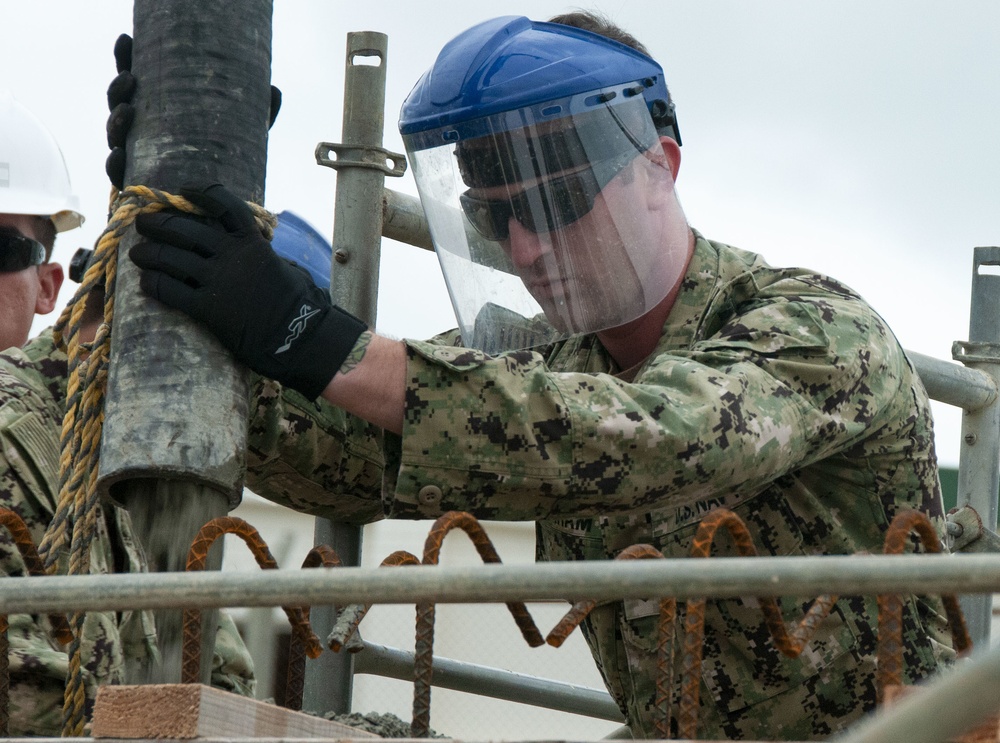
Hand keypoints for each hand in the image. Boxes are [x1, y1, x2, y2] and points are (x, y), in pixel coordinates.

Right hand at [104, 34, 282, 189]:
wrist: (217, 218)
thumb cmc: (225, 168)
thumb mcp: (241, 139)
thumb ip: (255, 115)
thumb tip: (275, 89)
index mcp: (160, 112)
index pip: (138, 81)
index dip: (127, 59)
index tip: (127, 39)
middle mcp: (143, 133)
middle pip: (120, 104)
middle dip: (119, 88)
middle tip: (130, 78)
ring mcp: (136, 159)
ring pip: (116, 136)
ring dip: (116, 121)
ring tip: (128, 110)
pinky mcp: (138, 187)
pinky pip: (119, 176)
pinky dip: (115, 164)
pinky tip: (119, 155)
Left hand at [131, 184, 365, 398]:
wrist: (297, 336)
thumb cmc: (293, 303)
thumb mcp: (278, 266)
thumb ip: (254, 253)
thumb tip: (236, 245)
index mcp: (251, 242)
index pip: (223, 204)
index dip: (200, 193)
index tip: (183, 190)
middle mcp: (232, 256)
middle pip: (183, 228)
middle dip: (157, 224)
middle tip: (144, 225)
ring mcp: (218, 281)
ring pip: (169, 258)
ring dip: (147, 253)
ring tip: (138, 254)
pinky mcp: (208, 309)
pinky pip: (169, 290)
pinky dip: (152, 283)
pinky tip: (146, 283)